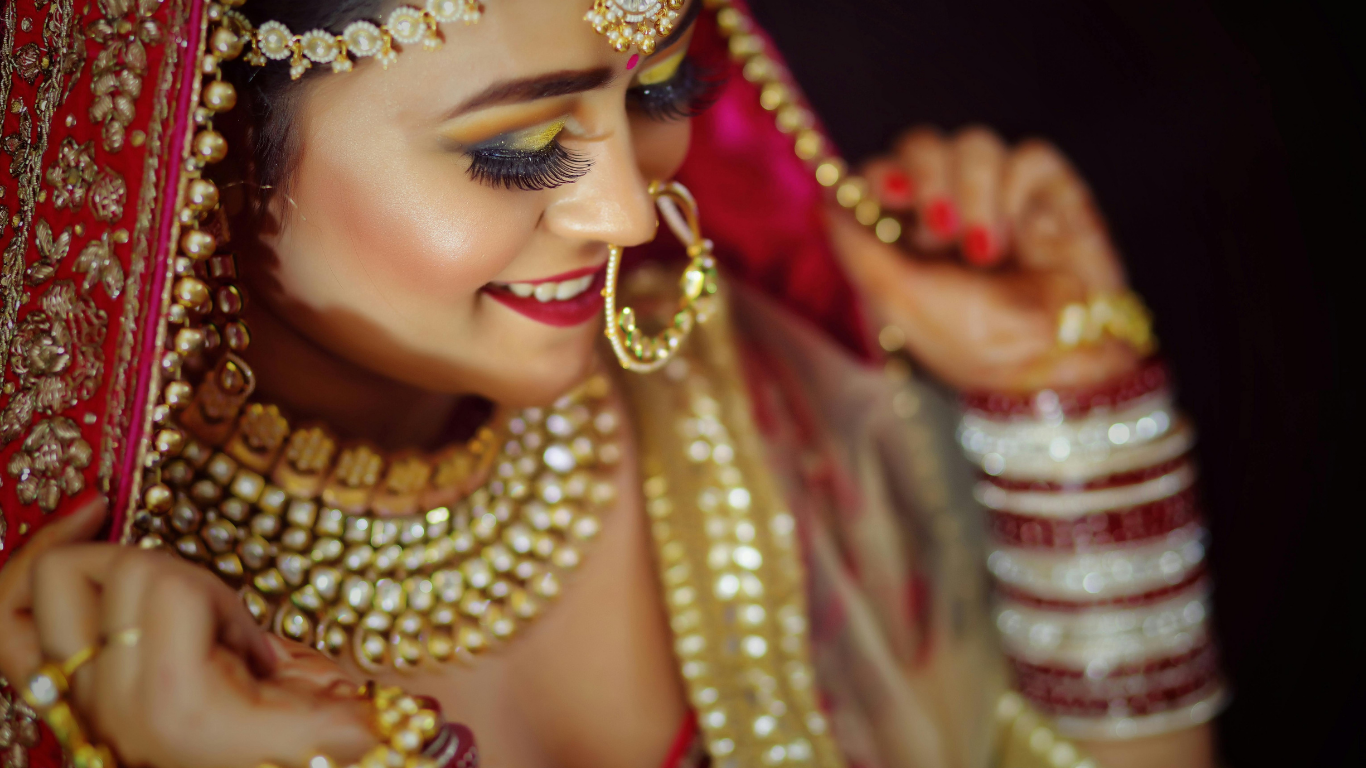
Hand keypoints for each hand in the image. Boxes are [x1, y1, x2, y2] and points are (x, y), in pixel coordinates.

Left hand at [0, 498, 375, 767]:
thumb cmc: (286, 757)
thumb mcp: (330, 738)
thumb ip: (352, 724)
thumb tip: (403, 711)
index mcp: (172, 704)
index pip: (168, 588)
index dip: (219, 600)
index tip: (252, 647)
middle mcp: (106, 703)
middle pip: (112, 571)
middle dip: (170, 574)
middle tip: (212, 616)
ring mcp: (74, 696)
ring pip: (59, 576)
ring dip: (118, 569)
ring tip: (168, 594)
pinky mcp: (58, 687)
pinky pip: (10, 612)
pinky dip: (37, 560)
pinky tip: (84, 523)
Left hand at [829, 125, 1142, 391]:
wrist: (1053, 357)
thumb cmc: (974, 340)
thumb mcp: (896, 299)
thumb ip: (855, 245)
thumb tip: (826, 200)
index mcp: (905, 232)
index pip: (881, 172)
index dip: (880, 173)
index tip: (886, 194)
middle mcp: (949, 204)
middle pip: (923, 145)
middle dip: (927, 178)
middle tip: (940, 231)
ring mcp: (998, 191)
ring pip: (974, 144)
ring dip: (975, 196)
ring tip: (986, 252)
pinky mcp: (1048, 187)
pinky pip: (1027, 156)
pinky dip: (1018, 195)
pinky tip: (1026, 240)